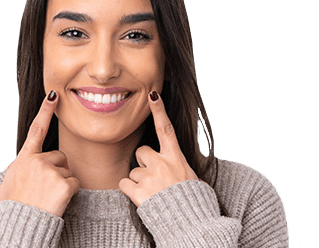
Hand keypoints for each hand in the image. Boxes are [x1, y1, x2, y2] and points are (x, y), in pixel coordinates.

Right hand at [0, 90, 79, 217]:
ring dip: (62, 183)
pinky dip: (68, 193)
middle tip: (44, 189)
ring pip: (67, 171)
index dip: (45, 110)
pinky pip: (73, 184)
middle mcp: (36, 161)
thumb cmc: (14, 207)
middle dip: (56, 170)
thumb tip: (25, 164)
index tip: (54, 94)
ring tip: (47, 196)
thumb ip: (20, 167)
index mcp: (24, 159)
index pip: (36, 129)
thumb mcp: (9, 182)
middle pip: (59, 157)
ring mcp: (50, 171)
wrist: (19, 226)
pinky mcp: (63, 183)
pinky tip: (56, 201)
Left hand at [119, 91, 198, 206]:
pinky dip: (129, 191)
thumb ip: (181, 169)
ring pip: (133, 171)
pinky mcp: (138, 191)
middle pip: (141, 152)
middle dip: (144, 163)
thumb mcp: (193, 179)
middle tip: (155, 179)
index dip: (159, 111)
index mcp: (176, 158)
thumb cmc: (194, 203)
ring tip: (153, 194)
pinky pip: (124, 184)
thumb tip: (179, 170)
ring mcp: (149, 176)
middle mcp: (162, 163)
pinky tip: (142, 198)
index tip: (152, 95)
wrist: (190, 224)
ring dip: (138, 182)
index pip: (166, 129)